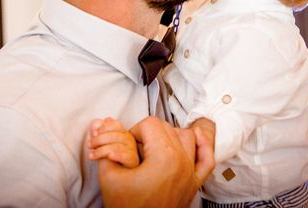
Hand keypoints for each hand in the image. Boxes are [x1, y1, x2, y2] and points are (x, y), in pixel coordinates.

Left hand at [88, 117, 139, 167]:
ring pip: (117, 146)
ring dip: (101, 150)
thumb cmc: (108, 158)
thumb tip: (95, 122)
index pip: (115, 125)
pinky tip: (109, 156)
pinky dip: (117, 155)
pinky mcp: (133, 161)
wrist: (115, 176)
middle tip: (89, 145)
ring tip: (91, 155)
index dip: (104, 128)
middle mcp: (129, 140)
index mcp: (122, 133)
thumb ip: (97, 133)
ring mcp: (132, 150)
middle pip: (115, 135)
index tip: (93, 133)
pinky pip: (125, 156)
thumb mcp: (100, 145)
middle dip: (99, 139)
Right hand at [98, 116, 214, 207]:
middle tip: (135, 150)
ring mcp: (191, 173)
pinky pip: (207, 158)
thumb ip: (106, 147)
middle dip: (148, 134)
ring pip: (186, 136)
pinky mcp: (194, 184)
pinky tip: (193, 139)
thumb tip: (101, 124)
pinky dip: (202, 146)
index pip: (150, 124)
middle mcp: (182, 162)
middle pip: (167, 127)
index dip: (134, 131)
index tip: (127, 146)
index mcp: (163, 157)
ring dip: (170, 136)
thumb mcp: (109, 176)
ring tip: (154, 147)